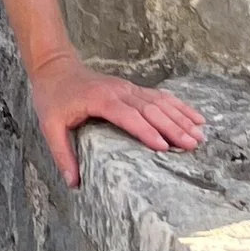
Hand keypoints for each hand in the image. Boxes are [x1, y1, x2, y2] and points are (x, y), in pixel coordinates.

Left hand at [25, 49, 205, 188]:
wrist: (55, 66)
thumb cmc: (53, 97)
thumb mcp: (49, 126)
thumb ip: (62, 154)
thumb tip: (74, 184)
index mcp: (100, 100)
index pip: (127, 116)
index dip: (146, 131)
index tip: (163, 147)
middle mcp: (118, 91)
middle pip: (150, 109)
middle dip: (172, 127)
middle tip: (192, 145)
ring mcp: (127, 88)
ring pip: (159, 102)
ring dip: (181, 117)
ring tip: (200, 135)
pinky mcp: (132, 88)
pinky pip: (159, 96)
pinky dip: (179, 106)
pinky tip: (195, 117)